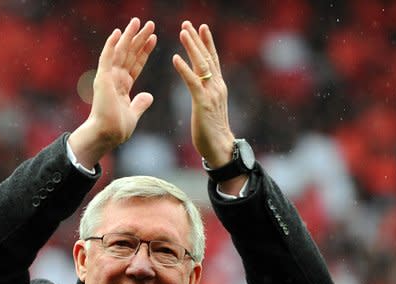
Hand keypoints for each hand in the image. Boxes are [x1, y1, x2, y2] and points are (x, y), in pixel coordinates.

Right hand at [69, 18, 156, 166]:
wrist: (106, 135)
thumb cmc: (116, 129)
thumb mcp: (133, 114)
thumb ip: (140, 104)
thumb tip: (149, 96)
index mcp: (122, 87)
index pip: (135, 64)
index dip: (145, 51)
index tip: (154, 38)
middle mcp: (115, 79)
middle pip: (130, 54)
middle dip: (140, 38)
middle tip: (150, 23)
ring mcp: (108, 78)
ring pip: (120, 52)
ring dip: (129, 36)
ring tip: (138, 21)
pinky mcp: (103, 79)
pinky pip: (107, 58)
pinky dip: (111, 44)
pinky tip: (118, 31)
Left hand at [172, 21, 234, 167]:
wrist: (220, 148)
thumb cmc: (212, 132)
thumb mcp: (209, 108)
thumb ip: (205, 95)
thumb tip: (200, 89)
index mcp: (218, 87)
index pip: (212, 60)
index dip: (207, 43)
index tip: (201, 28)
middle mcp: (217, 86)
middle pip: (207, 57)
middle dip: (197, 39)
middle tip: (187, 23)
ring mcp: (211, 93)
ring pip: (201, 65)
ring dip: (191, 47)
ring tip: (182, 32)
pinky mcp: (203, 103)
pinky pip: (192, 82)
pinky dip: (184, 69)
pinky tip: (175, 58)